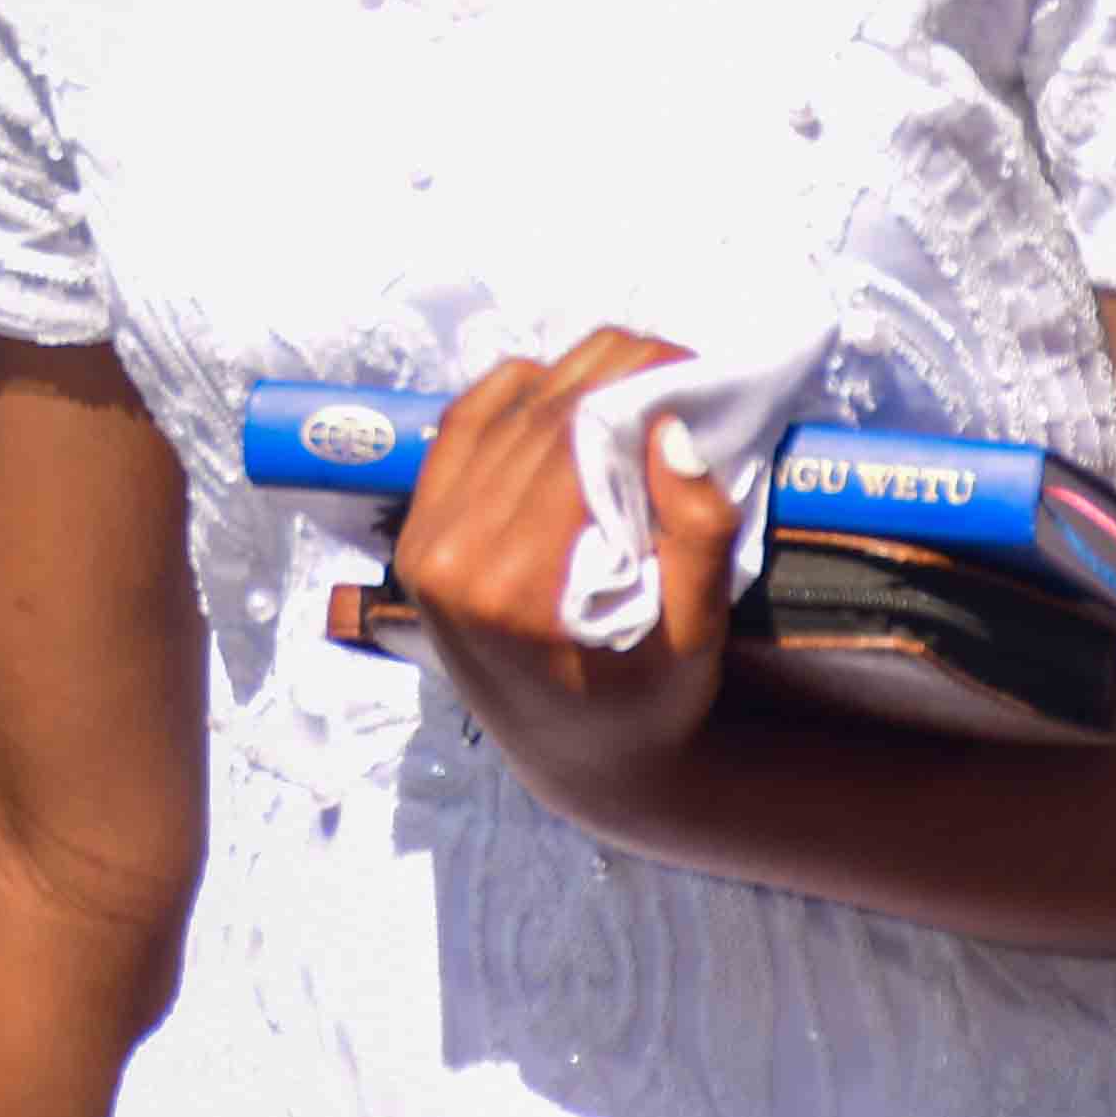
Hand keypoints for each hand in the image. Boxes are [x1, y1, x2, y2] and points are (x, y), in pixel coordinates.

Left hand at [392, 329, 745, 784]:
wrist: (581, 760)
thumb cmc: (650, 700)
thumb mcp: (696, 634)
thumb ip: (694, 535)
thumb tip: (670, 431)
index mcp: (514, 590)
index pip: (570, 445)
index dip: (631, 387)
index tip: (689, 363)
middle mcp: (449, 560)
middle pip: (534, 421)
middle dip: (607, 372)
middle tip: (671, 356)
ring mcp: (423, 545)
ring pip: (498, 416)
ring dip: (567, 377)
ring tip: (633, 368)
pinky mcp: (419, 536)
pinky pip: (460, 431)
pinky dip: (509, 394)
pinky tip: (560, 386)